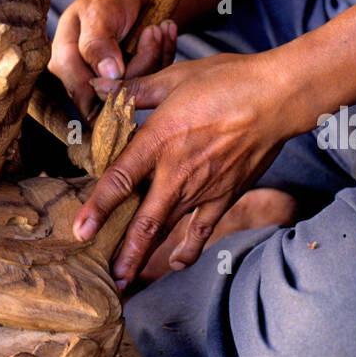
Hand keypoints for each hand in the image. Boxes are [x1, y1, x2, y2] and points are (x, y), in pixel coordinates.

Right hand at [49, 0, 175, 117]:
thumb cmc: (105, 0)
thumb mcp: (98, 13)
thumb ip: (97, 43)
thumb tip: (107, 74)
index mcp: (64, 61)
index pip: (87, 95)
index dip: (116, 86)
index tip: (141, 52)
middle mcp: (81, 77)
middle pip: (116, 95)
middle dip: (143, 63)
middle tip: (155, 30)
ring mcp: (104, 82)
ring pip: (137, 90)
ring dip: (156, 57)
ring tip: (159, 28)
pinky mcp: (125, 82)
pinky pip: (148, 82)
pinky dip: (161, 58)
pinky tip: (164, 34)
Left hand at [73, 51, 287, 287]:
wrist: (276, 98)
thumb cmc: (226, 81)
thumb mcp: (174, 78)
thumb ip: (134, 89)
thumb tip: (97, 86)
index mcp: (158, 140)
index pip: (119, 180)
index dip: (96, 208)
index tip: (80, 232)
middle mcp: (176, 172)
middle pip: (143, 221)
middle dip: (122, 251)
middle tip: (105, 277)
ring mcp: (202, 188)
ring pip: (167, 229)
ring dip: (145, 254)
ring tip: (126, 278)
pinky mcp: (225, 195)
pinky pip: (203, 229)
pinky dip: (189, 248)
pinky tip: (177, 263)